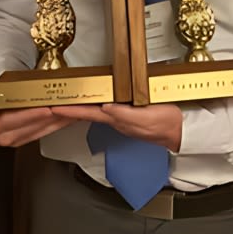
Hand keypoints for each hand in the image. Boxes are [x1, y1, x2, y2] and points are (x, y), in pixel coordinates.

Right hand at [0, 86, 75, 146]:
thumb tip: (12, 89)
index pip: (13, 120)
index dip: (31, 114)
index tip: (47, 108)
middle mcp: (3, 137)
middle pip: (32, 126)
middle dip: (53, 116)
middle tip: (68, 105)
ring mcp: (14, 140)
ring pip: (41, 130)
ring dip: (59, 120)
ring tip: (74, 109)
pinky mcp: (23, 140)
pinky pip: (42, 132)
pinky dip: (57, 123)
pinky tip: (68, 117)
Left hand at [52, 102, 182, 150]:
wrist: (180, 131)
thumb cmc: (165, 124)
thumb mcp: (145, 117)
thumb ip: (124, 114)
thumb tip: (104, 107)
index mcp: (117, 119)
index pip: (87, 113)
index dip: (70, 110)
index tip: (54, 108)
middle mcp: (116, 119)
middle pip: (87, 113)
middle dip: (69, 110)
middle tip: (53, 104)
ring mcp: (122, 118)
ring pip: (94, 112)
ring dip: (79, 108)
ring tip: (65, 103)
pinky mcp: (129, 114)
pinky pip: (105, 110)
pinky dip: (93, 106)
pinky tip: (92, 102)